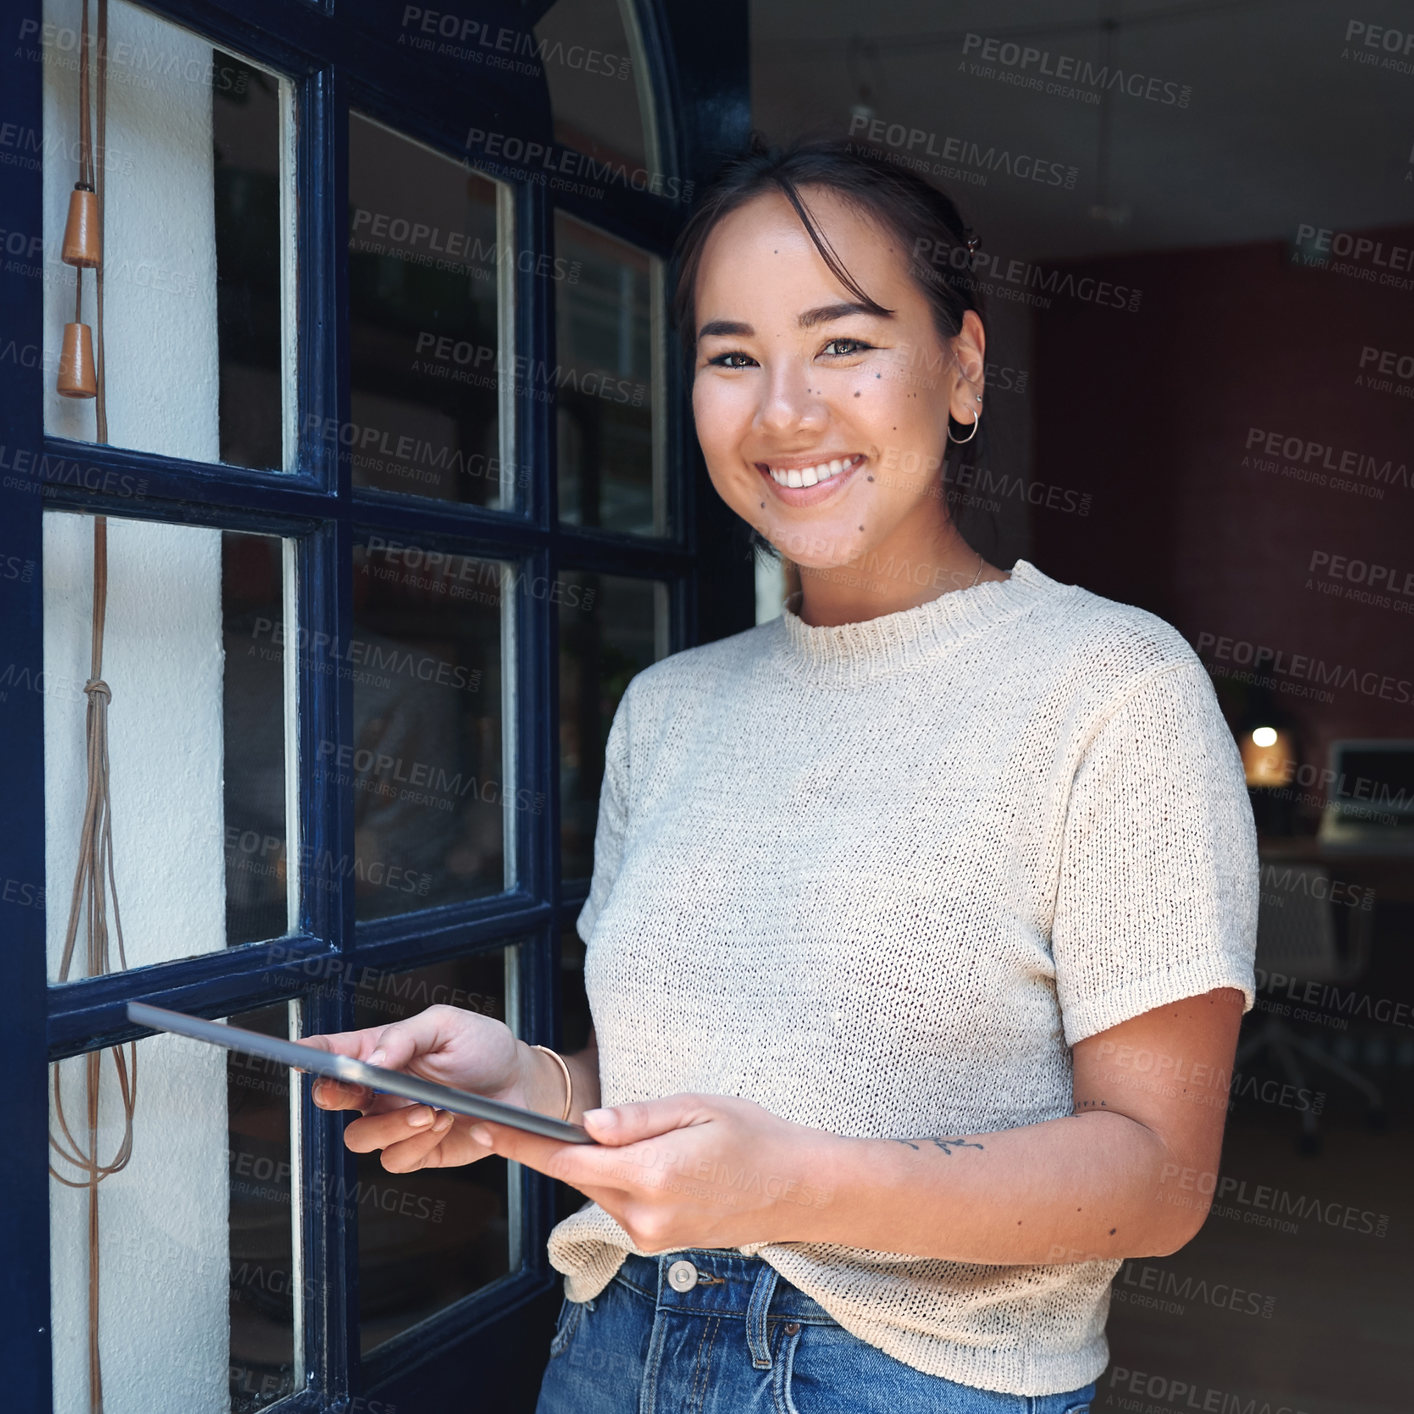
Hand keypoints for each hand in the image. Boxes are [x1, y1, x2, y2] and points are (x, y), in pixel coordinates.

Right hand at [297, 1004, 527, 1173]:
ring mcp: (396, 1122)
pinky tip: (445, 1124)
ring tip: (432, 1110)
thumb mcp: (448, 1025)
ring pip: (360, 1137)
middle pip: (333, 1099)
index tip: (299, 1055)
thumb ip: (406, 1035)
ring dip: (392, 1125)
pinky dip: (419, 1143)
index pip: (335, 1052)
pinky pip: (396, 1159)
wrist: (522, 1085)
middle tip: (358, 1088)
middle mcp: (381, 1089)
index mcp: (382, 1052)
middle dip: (334, 1096)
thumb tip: (373, 1058)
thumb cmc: (485, 1048)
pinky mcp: (417, 1150)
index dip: (311, 1054)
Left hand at [462, 1093, 832, 1252]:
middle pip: (578, 1176)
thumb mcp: (698, 1107)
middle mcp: (644, 1215)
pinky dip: (615, 1181)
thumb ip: (638, 1118)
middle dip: (557, 1147)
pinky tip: (641, 1159)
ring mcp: (651, 1236)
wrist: (798, 1188)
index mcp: (652, 1174)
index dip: (522, 1143)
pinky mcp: (658, 1244)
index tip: (486, 1128)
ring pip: (597, 1191)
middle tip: (530, 1117)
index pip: (568, 1159)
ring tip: (623, 1132)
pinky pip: (619, 1206)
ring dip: (594, 1163)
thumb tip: (589, 1123)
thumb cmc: (755, 1137)